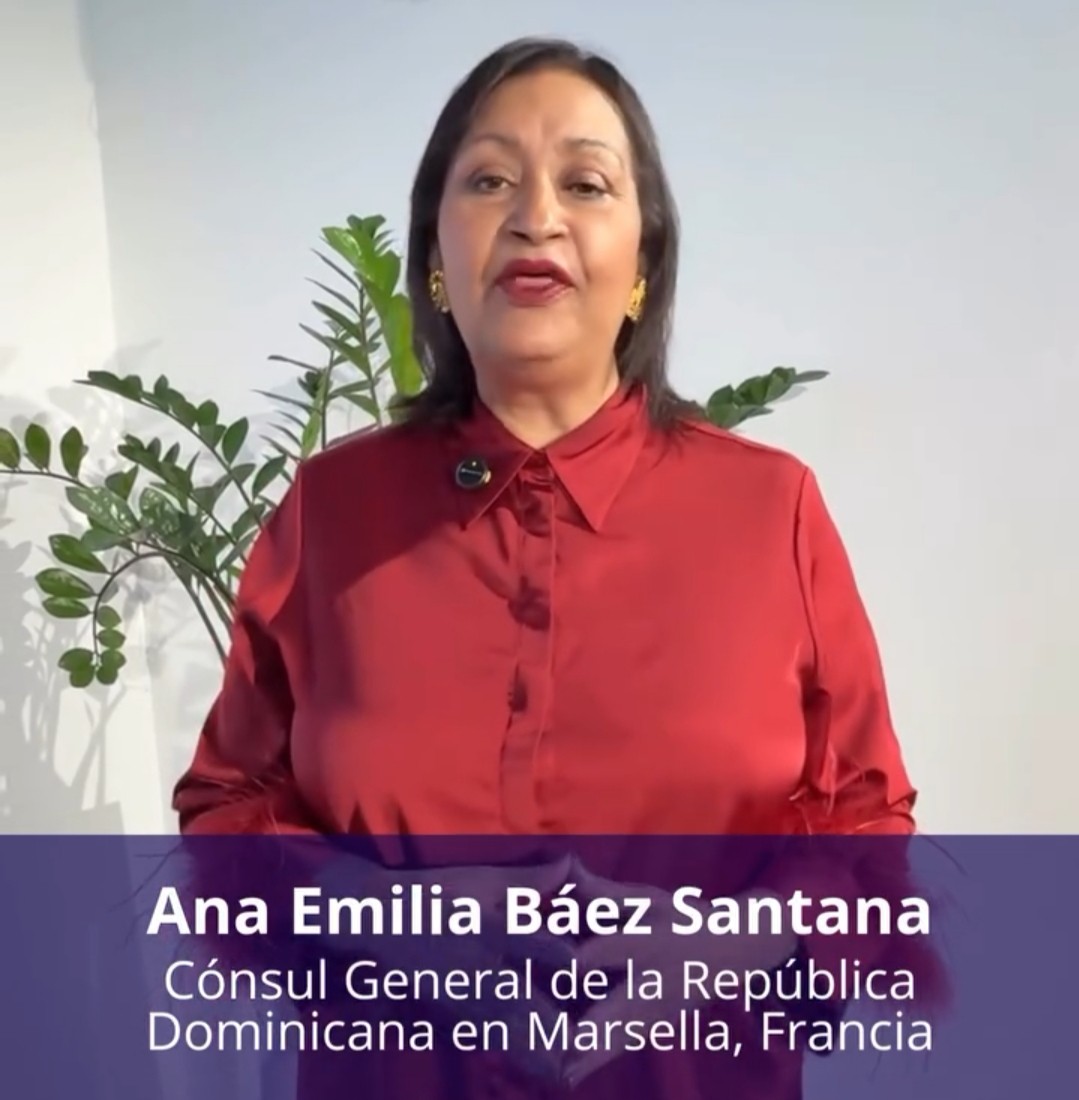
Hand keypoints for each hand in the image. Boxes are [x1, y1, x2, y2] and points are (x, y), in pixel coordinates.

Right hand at [312, 850, 577, 1084]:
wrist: (383, 918)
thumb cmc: (439, 892)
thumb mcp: (482, 880)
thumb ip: (529, 880)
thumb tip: (570, 861)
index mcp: (487, 928)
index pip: (526, 941)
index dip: (554, 952)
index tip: (578, 964)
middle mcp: (476, 965)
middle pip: (516, 999)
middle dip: (546, 1022)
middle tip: (578, 1040)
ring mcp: (460, 992)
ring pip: (500, 1027)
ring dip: (529, 1047)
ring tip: (558, 1069)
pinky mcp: (450, 1008)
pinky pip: (481, 1036)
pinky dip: (503, 1052)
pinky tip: (524, 1068)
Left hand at [561, 865, 797, 1088]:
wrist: (732, 952)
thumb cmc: (683, 919)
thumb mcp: (649, 900)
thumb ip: (604, 892)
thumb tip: (568, 866)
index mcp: (650, 941)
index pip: (619, 949)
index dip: (593, 955)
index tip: (567, 962)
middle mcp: (654, 980)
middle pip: (622, 1006)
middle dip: (594, 1027)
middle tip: (563, 1046)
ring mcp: (658, 1010)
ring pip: (621, 1035)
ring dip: (593, 1054)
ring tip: (562, 1073)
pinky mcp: (656, 1026)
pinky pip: (624, 1045)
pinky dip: (599, 1061)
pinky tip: (571, 1078)